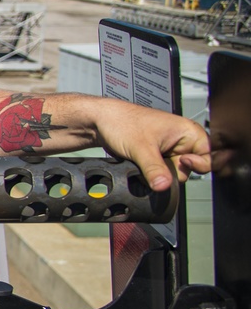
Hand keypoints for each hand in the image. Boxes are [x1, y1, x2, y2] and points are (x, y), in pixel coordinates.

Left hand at [96, 103, 210, 191]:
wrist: (101, 122)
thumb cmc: (122, 122)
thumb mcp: (141, 148)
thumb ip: (154, 169)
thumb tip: (164, 186)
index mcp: (188, 131)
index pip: (207, 157)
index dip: (196, 164)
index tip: (182, 162)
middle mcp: (181, 140)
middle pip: (188, 170)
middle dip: (172, 172)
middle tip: (155, 161)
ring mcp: (169, 150)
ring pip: (172, 173)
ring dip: (159, 173)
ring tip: (144, 160)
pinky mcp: (157, 157)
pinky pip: (160, 173)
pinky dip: (151, 174)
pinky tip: (141, 165)